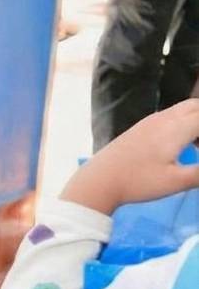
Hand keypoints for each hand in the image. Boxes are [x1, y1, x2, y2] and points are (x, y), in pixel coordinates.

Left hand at [62, 100, 198, 214]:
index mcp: (176, 128)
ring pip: (183, 110)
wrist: (98, 180)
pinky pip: (171, 116)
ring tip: (198, 146)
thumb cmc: (138, 182)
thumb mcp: (176, 181)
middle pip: (196, 106)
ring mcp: (150, 121)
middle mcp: (164, 119)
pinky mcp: (141, 128)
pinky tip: (185, 146)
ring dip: (197, 121)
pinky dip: (185, 123)